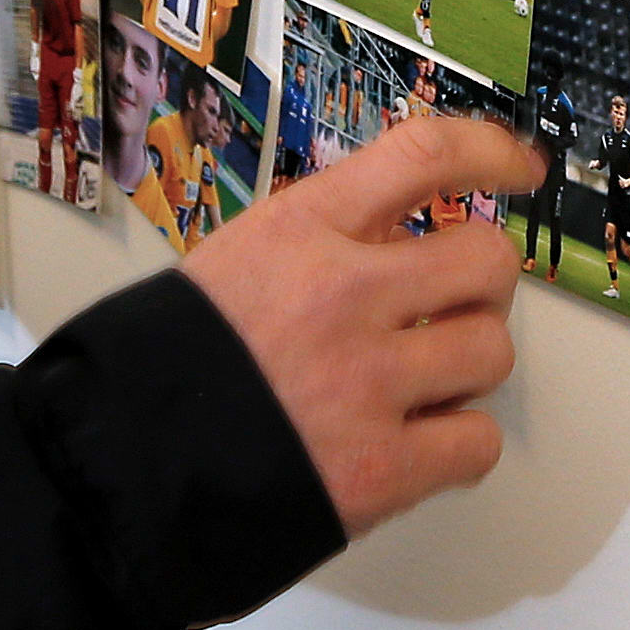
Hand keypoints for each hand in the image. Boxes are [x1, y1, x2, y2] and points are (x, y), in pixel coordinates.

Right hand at [185, 112, 541, 538]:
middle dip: (482, 287)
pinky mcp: (382, 469)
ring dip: (467, 368)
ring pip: (492, 352)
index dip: (489, 154)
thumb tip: (387, 249)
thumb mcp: (225, 266)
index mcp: (299, 231)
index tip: (520, 169)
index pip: (423, 156)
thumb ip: (310, 248)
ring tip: (421, 385)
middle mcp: (346, 294)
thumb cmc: (154, 373)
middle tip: (450, 309)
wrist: (109, 475)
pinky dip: (459, 446)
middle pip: (487, 262)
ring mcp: (369, 383)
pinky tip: (419, 446)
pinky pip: (477, 443)